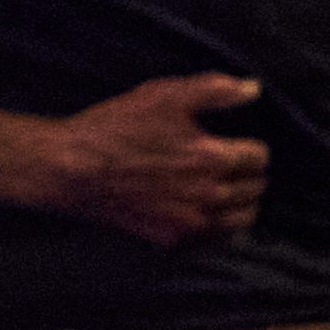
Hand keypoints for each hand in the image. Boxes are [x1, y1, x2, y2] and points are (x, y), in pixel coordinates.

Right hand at [46, 73, 268, 244]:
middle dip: (248, 173)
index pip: (260, 157)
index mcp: (213, 157)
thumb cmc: (113, 129)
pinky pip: (218, 240)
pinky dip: (220, 227)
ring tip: (224, 189)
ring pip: (244, 218)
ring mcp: (191, 221)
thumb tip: (252, 89)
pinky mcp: (173, 239)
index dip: (249, 145)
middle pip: (257, 188)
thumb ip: (215, 90)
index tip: (236, 143)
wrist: (69, 169)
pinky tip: (206, 211)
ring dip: (241, 202)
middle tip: (230, 165)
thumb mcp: (163, 95)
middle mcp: (209, 194)